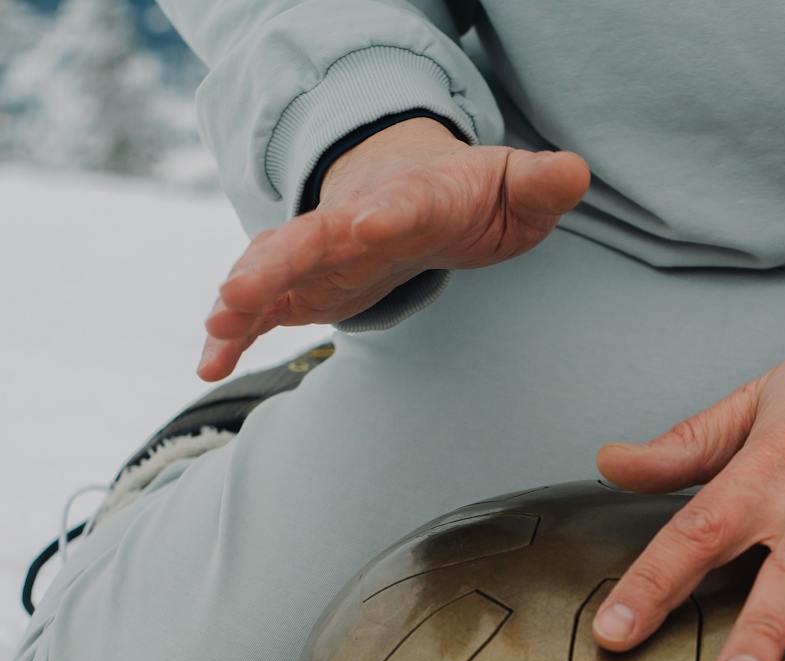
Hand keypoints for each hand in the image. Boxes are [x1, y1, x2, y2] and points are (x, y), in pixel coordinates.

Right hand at [198, 117, 591, 379]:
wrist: (414, 189)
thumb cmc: (469, 195)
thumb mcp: (513, 189)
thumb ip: (541, 184)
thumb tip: (576, 173)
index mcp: (412, 200)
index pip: (398, 206)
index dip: (385, 213)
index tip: (368, 224)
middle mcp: (352, 223)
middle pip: (311, 238)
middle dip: (276, 260)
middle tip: (243, 287)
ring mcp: (320, 252)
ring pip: (273, 269)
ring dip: (243, 296)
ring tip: (216, 327)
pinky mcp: (303, 285)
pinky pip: (261, 307)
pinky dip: (233, 332)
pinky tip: (208, 364)